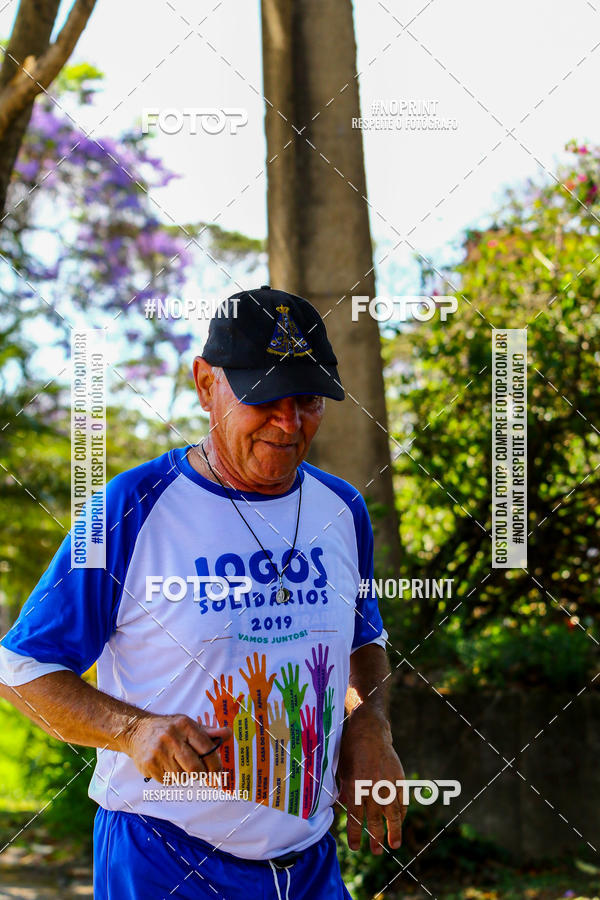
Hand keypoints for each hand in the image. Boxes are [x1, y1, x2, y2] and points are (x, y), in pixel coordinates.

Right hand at [125, 713, 230, 782]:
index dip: (216, 764)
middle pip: (195, 767)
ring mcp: (159, 751)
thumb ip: (208, 732)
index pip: (206, 748)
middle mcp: (171, 737)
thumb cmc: (168, 729)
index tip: (219, 774)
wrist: (136, 730)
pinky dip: (170, 778)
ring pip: (182, 776)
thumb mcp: (188, 725)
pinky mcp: (149, 764)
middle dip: (202, 774)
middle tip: (203, 775)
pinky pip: (168, 781)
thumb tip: (228, 733)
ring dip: (184, 775)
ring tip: (178, 764)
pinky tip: (166, 766)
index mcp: (185, 725)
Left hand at [337, 705, 405, 854]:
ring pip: (393, 813)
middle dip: (375, 838)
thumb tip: (344, 808)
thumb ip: (344, 791)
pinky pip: (402, 800)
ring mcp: (388, 783)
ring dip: (394, 830)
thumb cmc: (351, 749)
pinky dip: (402, 812)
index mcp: (355, 786)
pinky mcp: (398, 778)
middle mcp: (372, 787)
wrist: (370, 730)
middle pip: (375, 820)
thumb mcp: (342, 770)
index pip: (355, 817)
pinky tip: (400, 820)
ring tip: (394, 844)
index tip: (355, 847)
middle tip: (375, 852)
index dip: (354, 834)